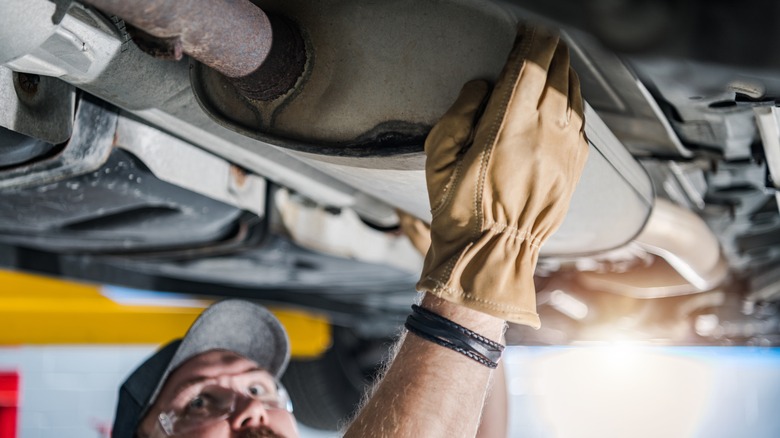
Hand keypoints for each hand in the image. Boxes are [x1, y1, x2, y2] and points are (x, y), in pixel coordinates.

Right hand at [417, 24, 588, 327]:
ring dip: (566, 71)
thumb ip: (460, 113)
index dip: (531, 42)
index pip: (529, 67)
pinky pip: (582, 122)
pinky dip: (575, 100)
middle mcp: (544, 134)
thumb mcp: (438, 158)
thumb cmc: (459, 208)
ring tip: (555, 58)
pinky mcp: (575, 169)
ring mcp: (565, 152)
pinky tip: (566, 96)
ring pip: (574, 95)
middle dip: (551, 50)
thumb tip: (484, 84)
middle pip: (558, 74)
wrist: (493, 253)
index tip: (527, 29)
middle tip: (542, 38)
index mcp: (507, 128)